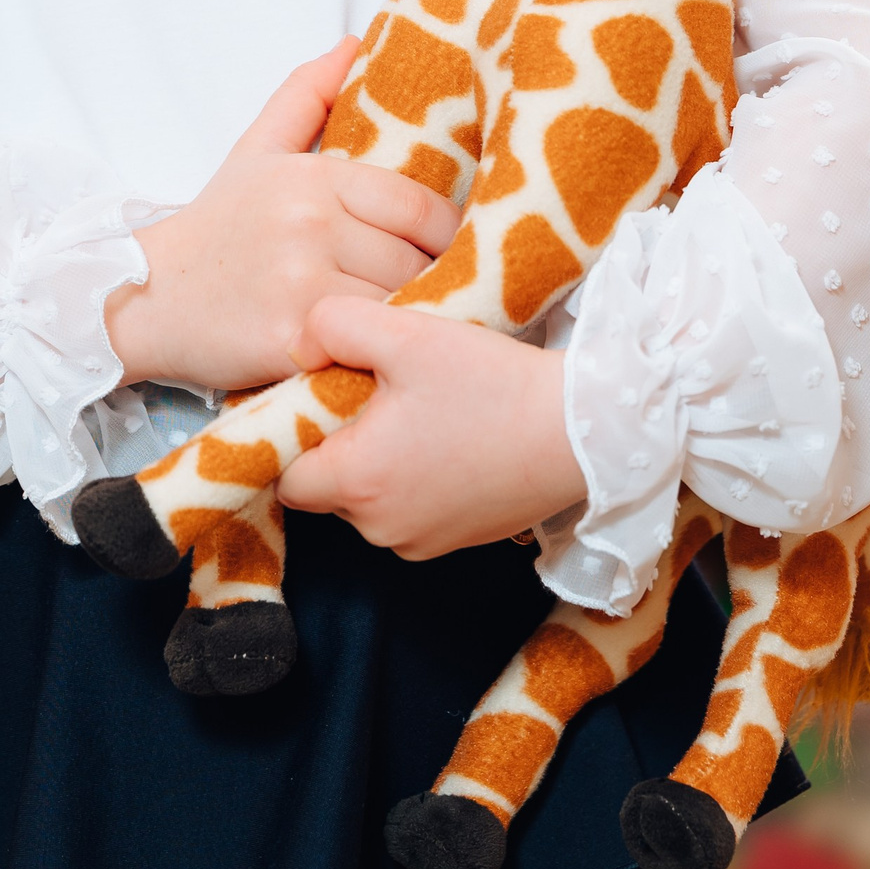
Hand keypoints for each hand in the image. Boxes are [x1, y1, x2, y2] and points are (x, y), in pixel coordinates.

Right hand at [105, 41, 459, 393]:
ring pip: (398, 302)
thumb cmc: (215, 224)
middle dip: (427, 276)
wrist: (145, 293)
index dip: (444, 233)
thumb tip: (355, 43)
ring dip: (407, 314)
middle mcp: (311, 225)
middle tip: (425, 289)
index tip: (442, 250)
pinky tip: (367, 346)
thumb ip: (307, 93)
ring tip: (402, 319)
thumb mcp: (257, 148)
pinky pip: (365, 342)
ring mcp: (301, 284)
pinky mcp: (292, 340)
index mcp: (313, 177)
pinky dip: (374, 346)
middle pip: (415, 258)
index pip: (419, 205)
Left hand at [279, 299, 586, 558]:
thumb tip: (298, 343)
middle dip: (337, 441)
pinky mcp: (457, 541)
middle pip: (325, 487)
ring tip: (417, 408)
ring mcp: (421, 543)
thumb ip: (334, 325)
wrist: (585, 432)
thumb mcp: (407, 334)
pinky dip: (413, 478)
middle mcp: (381, 529)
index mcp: (357, 482)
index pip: (284, 474)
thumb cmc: (493, 384)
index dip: (291, 433)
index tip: (317, 394)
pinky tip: (446, 435)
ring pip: (367, 499)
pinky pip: (408, 510)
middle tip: (375, 390)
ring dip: (377, 460)